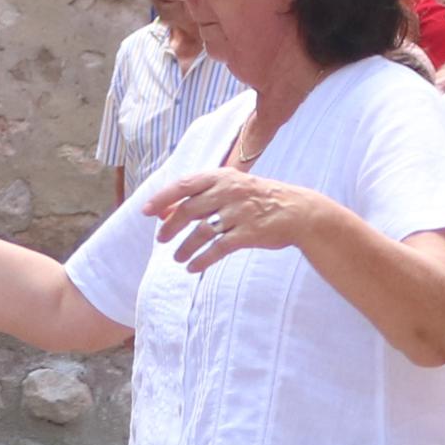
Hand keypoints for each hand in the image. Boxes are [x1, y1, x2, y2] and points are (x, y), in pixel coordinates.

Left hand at [148, 165, 327, 271]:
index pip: (184, 185)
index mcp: (223, 177)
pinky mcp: (249, 233)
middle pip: (189, 210)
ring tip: (178, 258)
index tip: (146, 211)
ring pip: (202, 232)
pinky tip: (193, 267)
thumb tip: (162, 211)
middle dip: (171, 227)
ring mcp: (240, 213)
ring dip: (185, 248)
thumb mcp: (230, 189)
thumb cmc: (257, 200)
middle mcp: (229, 192)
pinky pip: (219, 248)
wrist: (298, 211)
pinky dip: (202, 259)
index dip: (162, 198)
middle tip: (161, 239)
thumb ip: (199, 197)